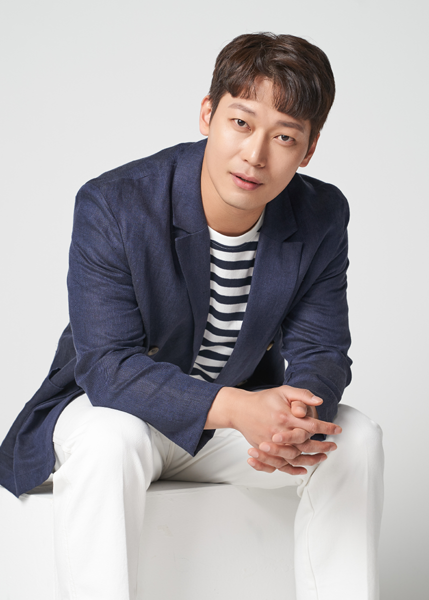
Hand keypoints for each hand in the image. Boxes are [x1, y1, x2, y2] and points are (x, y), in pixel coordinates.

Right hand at [207, 385, 340, 472]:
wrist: (240, 409)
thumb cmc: (263, 399)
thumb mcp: (283, 391)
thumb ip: (301, 395)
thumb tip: (319, 401)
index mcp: (285, 417)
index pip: (311, 425)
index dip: (326, 428)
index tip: (338, 430)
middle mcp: (278, 433)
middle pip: (306, 444)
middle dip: (322, 446)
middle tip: (334, 446)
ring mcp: (271, 444)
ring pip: (295, 457)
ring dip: (311, 459)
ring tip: (323, 457)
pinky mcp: (264, 451)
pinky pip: (280, 465)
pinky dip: (293, 470)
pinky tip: (304, 469)